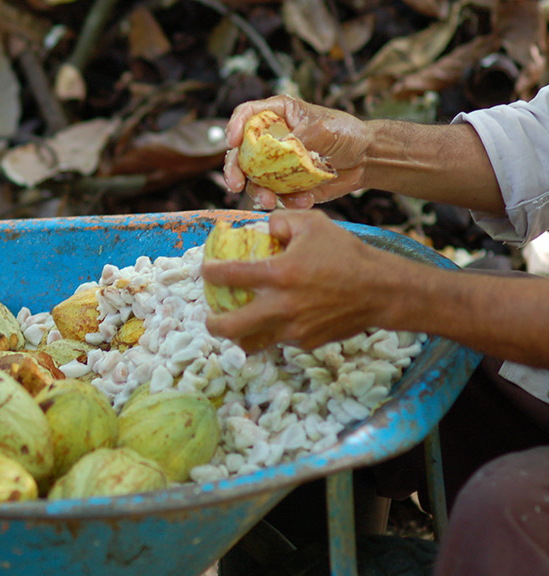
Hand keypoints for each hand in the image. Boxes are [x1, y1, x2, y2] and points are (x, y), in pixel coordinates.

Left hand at [202, 210, 399, 351]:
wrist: (380, 290)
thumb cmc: (345, 253)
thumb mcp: (313, 224)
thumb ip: (280, 222)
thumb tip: (258, 229)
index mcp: (278, 273)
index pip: (228, 275)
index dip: (209, 273)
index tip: (205, 271)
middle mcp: (281, 306)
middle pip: (229, 327)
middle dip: (212, 324)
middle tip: (211, 317)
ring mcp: (292, 328)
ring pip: (251, 343)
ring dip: (238, 335)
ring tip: (236, 325)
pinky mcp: (304, 342)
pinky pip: (277, 340)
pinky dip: (270, 332)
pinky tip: (274, 320)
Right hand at [223, 95, 370, 209]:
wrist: (366, 159)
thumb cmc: (347, 133)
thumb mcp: (325, 129)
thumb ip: (300, 137)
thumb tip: (281, 148)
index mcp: (278, 115)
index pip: (248, 114)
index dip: (235, 126)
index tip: (232, 141)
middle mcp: (272, 139)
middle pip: (241, 152)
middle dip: (235, 170)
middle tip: (235, 184)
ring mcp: (276, 164)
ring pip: (254, 179)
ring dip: (258, 192)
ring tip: (270, 201)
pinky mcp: (285, 184)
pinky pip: (277, 195)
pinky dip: (287, 200)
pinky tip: (305, 199)